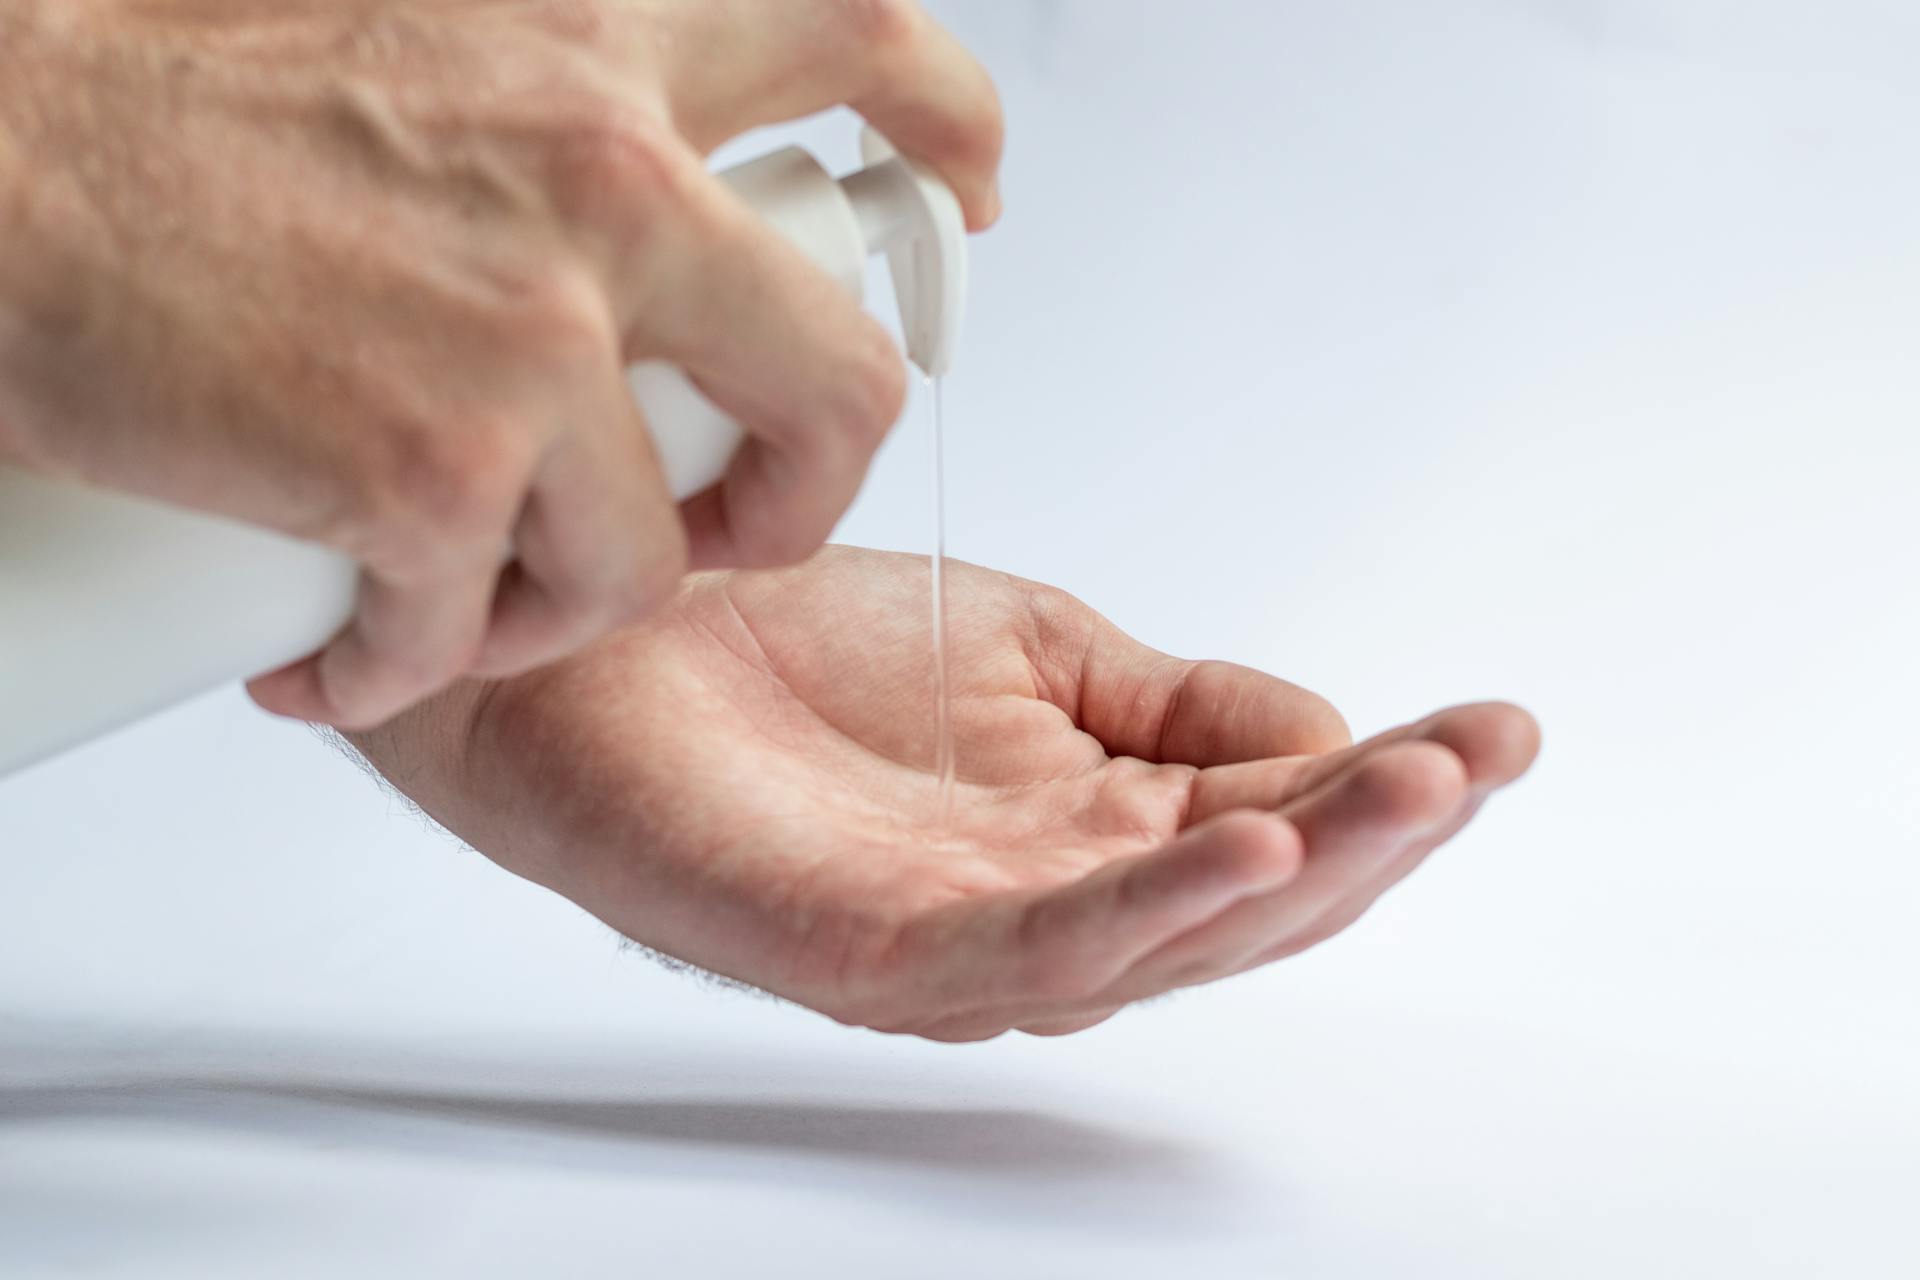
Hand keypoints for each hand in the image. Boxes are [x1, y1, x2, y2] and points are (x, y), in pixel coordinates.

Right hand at [0, 0, 1000, 728]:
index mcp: (601, 39)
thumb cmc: (157, 106)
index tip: (961, 188)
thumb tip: (653, 190)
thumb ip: (557, 98)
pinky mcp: (433, 468)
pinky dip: (414, 656)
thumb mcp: (421, 40)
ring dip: (567, 598)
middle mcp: (604, 174)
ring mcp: (532, 333)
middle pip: (844, 380)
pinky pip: (487, 624)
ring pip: (661, 549)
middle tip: (736, 513)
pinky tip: (345, 639)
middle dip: (804, 485)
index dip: (947, 123)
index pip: (865, 45)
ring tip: (462, 589)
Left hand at [350, 548, 1540, 1041]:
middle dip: (1378, 833)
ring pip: (1170, 937)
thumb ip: (1175, 699)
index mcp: (1093, 827)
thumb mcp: (1035, 648)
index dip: (1390, 781)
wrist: (609, 637)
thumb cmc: (796, 647)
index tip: (1494, 725)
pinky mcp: (875, 953)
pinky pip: (1036, 950)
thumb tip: (1328, 719)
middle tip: (1475, 757)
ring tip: (1406, 793)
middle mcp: (1046, 899)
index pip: (1275, 817)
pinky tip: (1241, 840)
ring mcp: (966, 938)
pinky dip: (1150, 907)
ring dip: (1303, 870)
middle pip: (1250, 897)